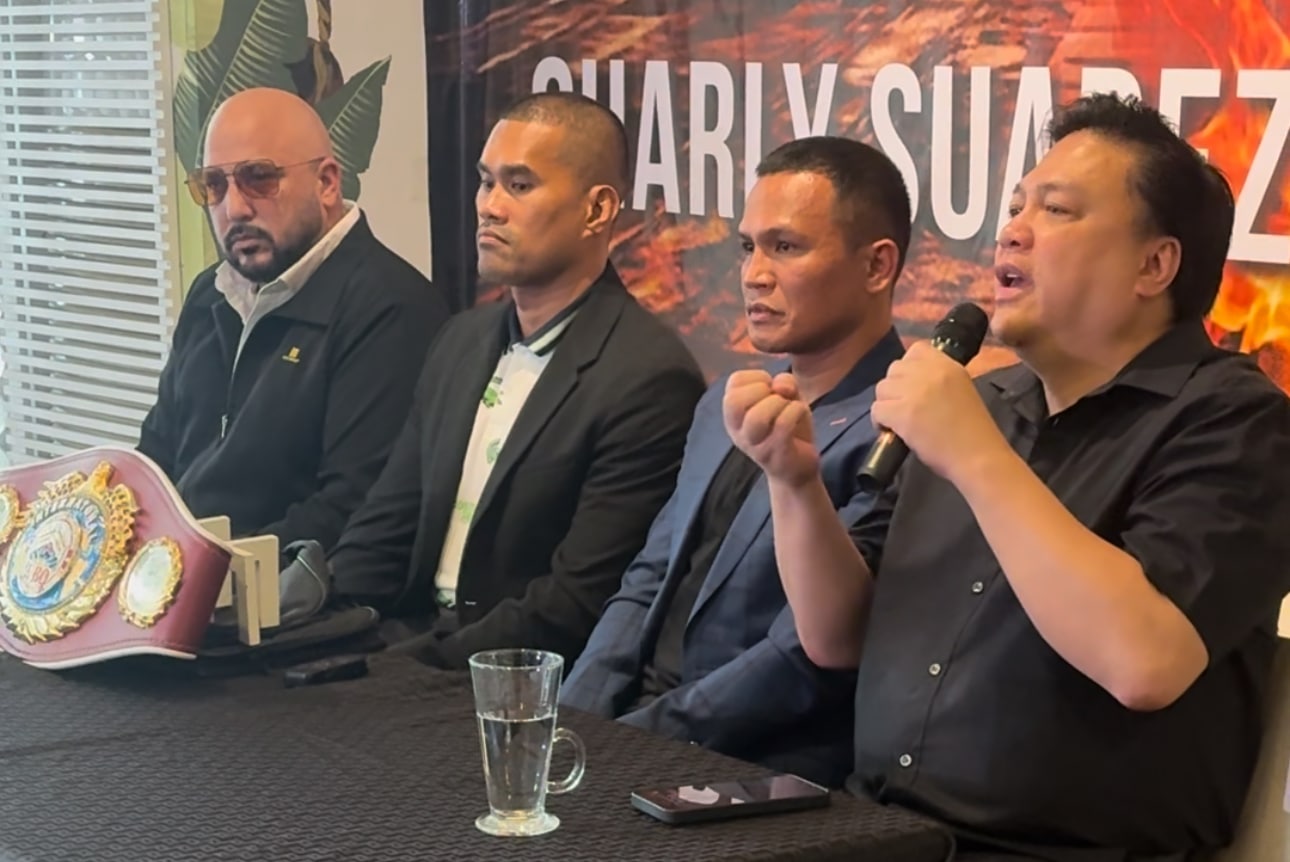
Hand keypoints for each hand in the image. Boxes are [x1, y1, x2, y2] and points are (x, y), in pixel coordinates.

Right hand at [723, 370, 818, 486]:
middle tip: (777, 399)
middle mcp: (737, 431)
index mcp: (734, 415)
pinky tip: (801, 413)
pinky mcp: (775, 455)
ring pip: (757, 416)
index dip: (756, 377)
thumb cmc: (788, 431)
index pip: (734, 382)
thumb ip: (783, 383)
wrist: (798, 471)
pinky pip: (783, 425)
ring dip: (779, 403)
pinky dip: (796, 410)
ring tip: (788, 408)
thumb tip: (780, 385)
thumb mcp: (787, 399)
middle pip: (734, 400)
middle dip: (762, 390)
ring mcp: (755, 445)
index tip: (770, 389)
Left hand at [870, 341, 1007, 483]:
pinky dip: (880, 422)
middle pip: (894, 369)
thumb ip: (939, 380)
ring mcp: (914, 391)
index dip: (909, 368)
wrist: (978, 456)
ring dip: (886, 404)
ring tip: (897, 420)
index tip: (912, 386)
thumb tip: (911, 383)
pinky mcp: (902, 413)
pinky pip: (877, 409)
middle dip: (895, 387)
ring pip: (882, 388)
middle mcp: (930, 372)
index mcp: (948, 364)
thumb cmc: (973, 431)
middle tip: (904, 406)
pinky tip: (891, 431)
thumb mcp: (962, 390)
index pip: (916, 350)